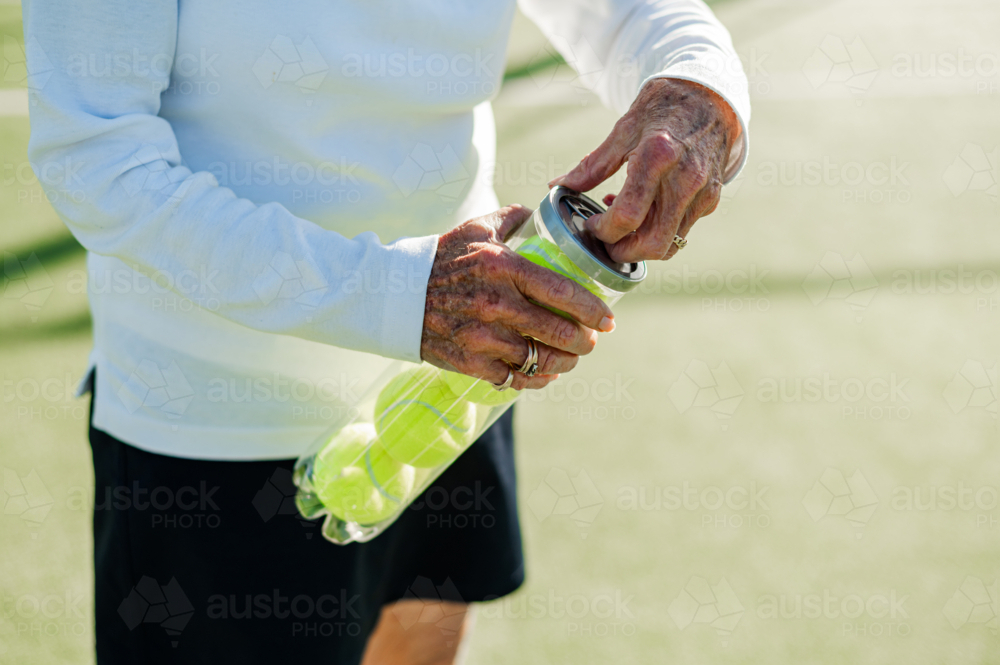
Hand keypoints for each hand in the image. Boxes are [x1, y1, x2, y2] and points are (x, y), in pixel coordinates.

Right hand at [421, 205, 615, 390]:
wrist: (394, 295)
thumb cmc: (439, 259)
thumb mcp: (475, 229)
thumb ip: (511, 218)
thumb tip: (539, 213)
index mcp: (501, 267)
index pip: (560, 291)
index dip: (590, 309)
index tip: (607, 319)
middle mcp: (495, 303)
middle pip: (556, 331)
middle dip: (583, 341)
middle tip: (591, 341)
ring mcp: (482, 337)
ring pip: (539, 359)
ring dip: (563, 362)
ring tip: (571, 358)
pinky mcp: (470, 361)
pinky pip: (514, 378)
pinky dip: (535, 378)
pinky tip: (545, 373)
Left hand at [551, 78, 740, 262]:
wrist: (711, 97)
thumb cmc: (663, 108)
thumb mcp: (624, 129)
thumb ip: (592, 165)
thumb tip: (558, 187)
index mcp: (658, 157)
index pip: (627, 216)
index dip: (603, 230)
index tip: (590, 224)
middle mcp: (685, 180)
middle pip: (652, 243)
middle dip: (623, 252)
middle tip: (604, 243)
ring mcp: (702, 193)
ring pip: (670, 245)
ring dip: (641, 246)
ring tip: (622, 226)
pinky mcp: (710, 200)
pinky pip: (681, 231)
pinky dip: (658, 232)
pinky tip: (644, 212)